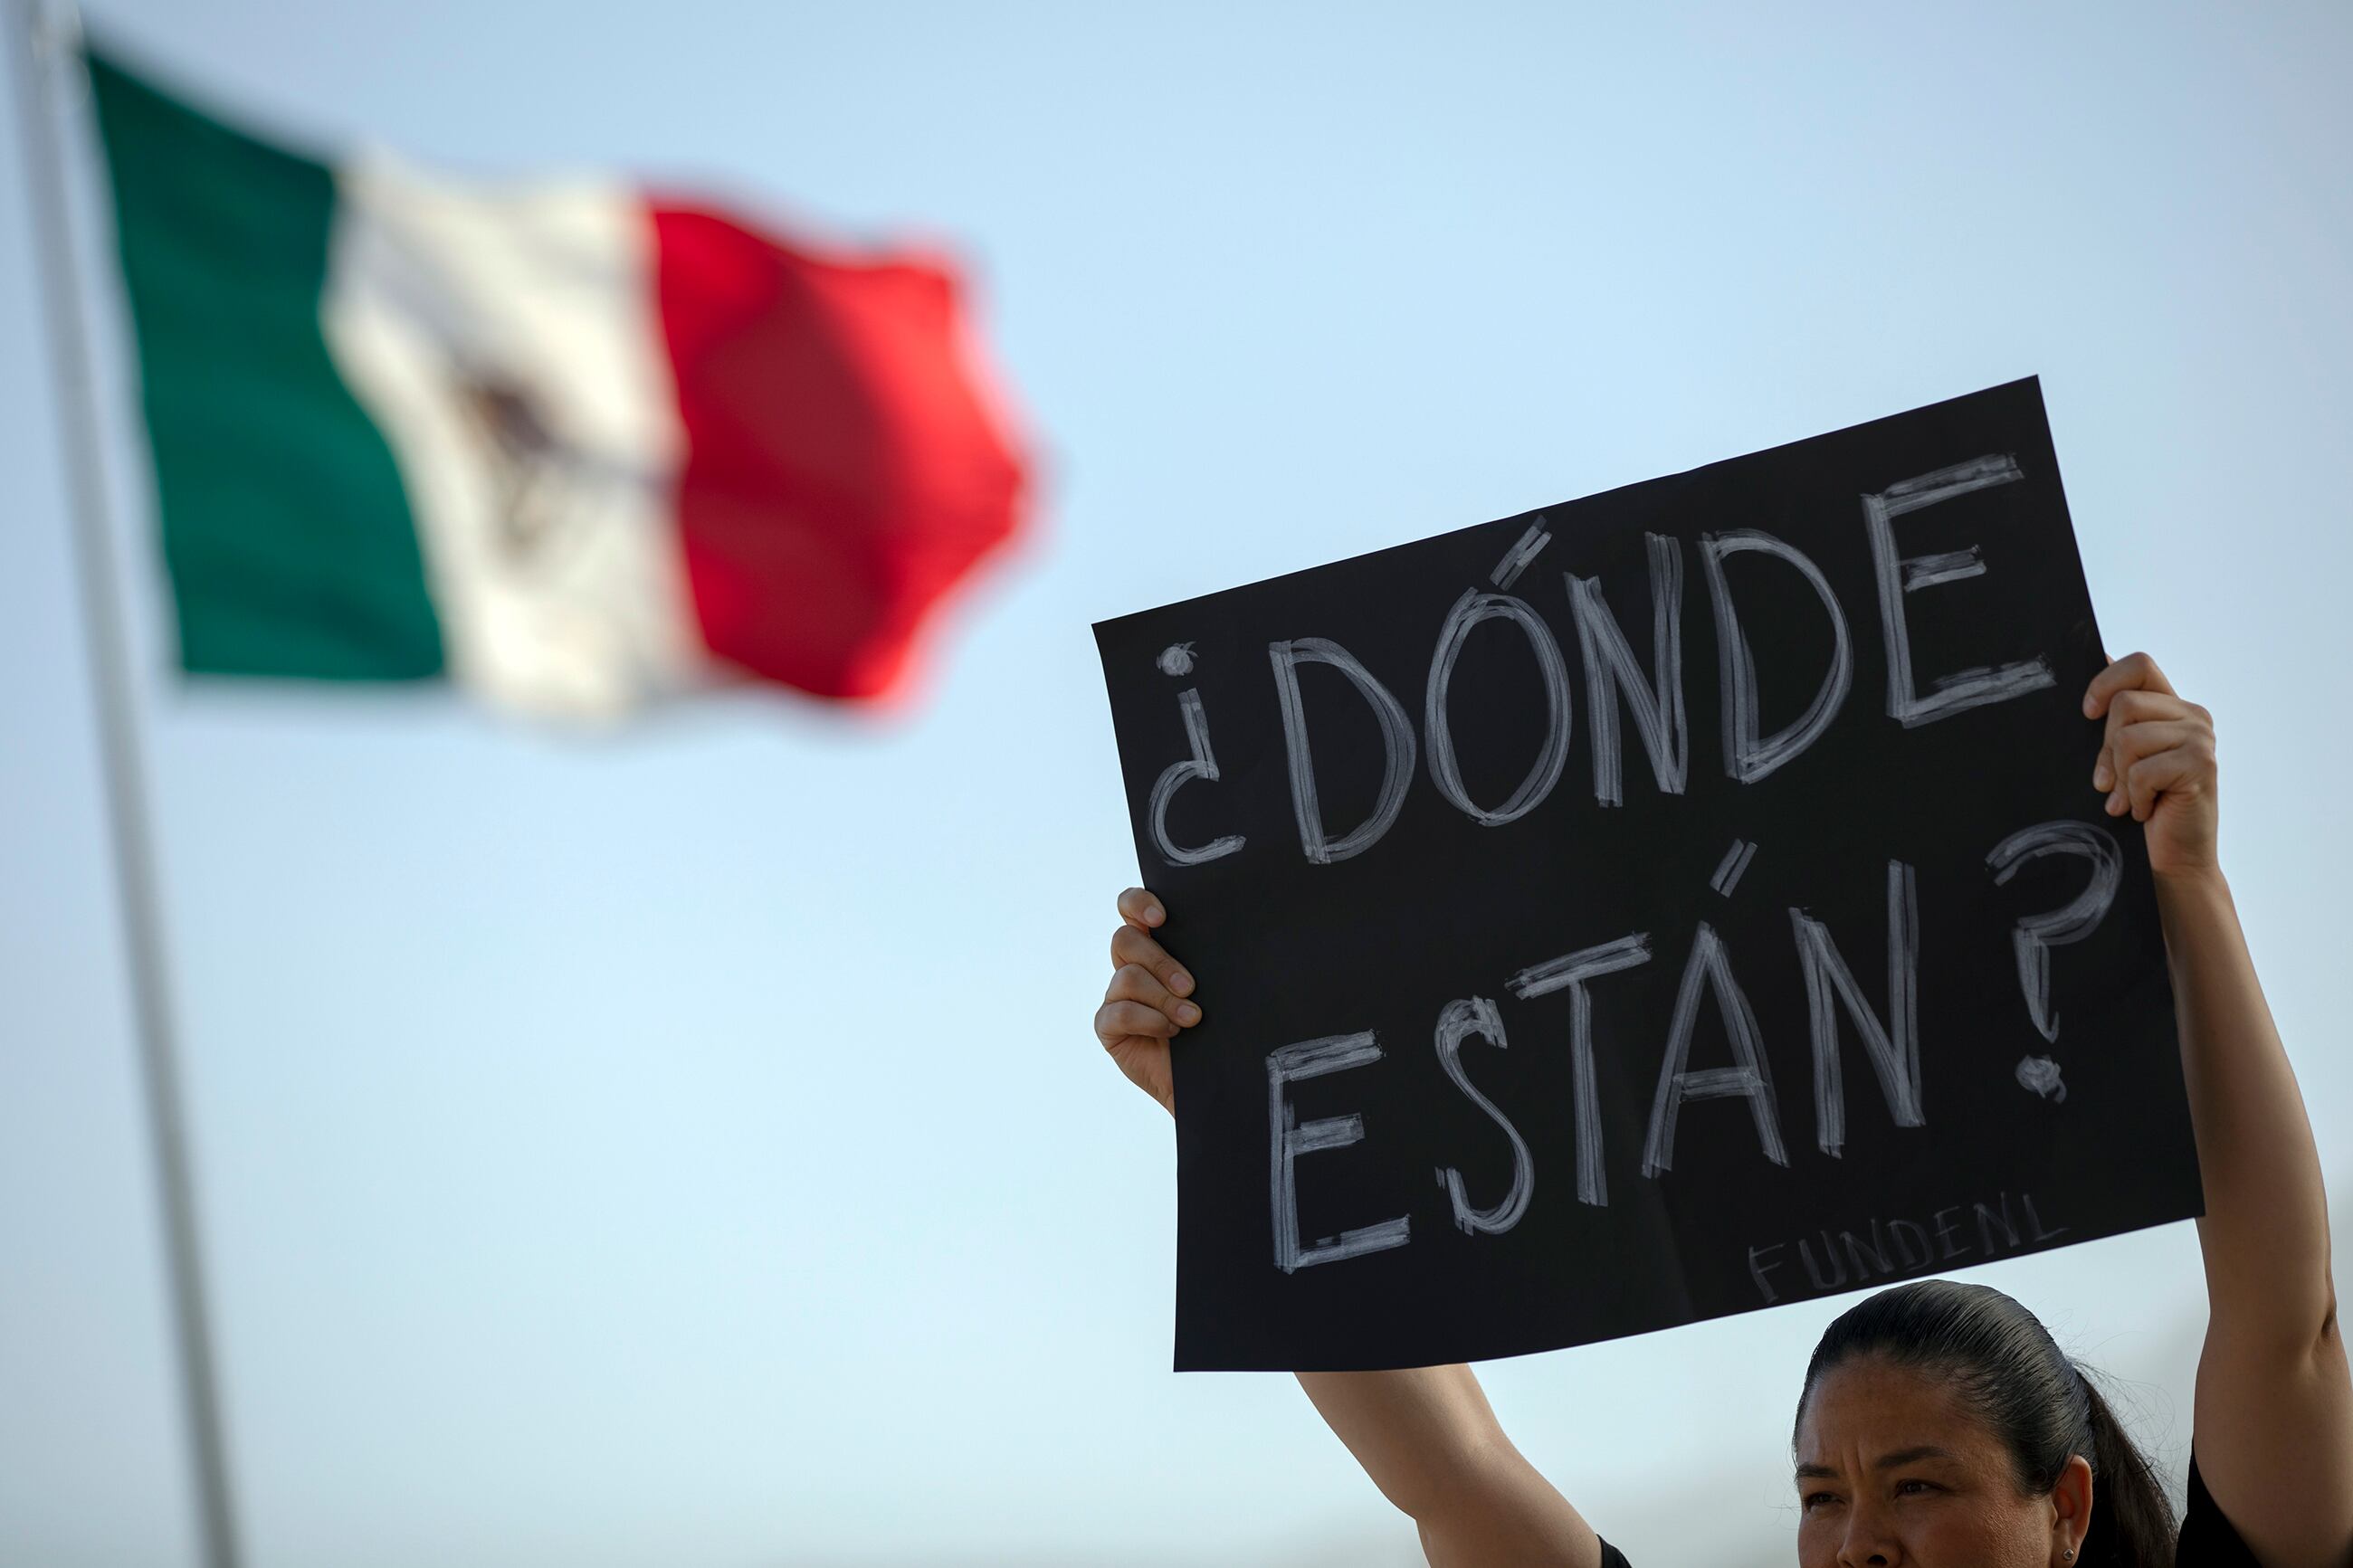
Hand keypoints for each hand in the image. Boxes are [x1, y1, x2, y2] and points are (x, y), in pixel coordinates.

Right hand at [1093, 888, 1199, 1114]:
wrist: (1214, 1077)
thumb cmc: (1218, 1026)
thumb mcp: (1218, 986)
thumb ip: (1211, 958)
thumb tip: (1229, 933)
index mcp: (1155, 945)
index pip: (1130, 907)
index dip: (1138, 903)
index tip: (1161, 918)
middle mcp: (1131, 966)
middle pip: (1125, 940)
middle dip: (1160, 962)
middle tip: (1190, 986)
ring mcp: (1117, 996)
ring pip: (1127, 977)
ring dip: (1163, 998)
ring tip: (1191, 1019)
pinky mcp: (1108, 1026)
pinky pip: (1118, 1012)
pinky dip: (1148, 1020)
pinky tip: (1171, 1032)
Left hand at [2084, 652, 2218, 877]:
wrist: (2172, 859)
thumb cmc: (2138, 807)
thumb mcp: (2119, 757)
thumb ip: (2114, 719)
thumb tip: (2094, 659)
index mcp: (2171, 707)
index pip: (2139, 665)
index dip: (2105, 682)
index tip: (2087, 713)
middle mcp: (2192, 716)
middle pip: (2123, 704)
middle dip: (2105, 749)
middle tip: (2111, 782)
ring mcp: (2201, 738)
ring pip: (2128, 738)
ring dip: (2119, 777)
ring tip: (2130, 798)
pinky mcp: (2202, 764)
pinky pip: (2142, 770)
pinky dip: (2134, 796)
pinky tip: (2145, 810)